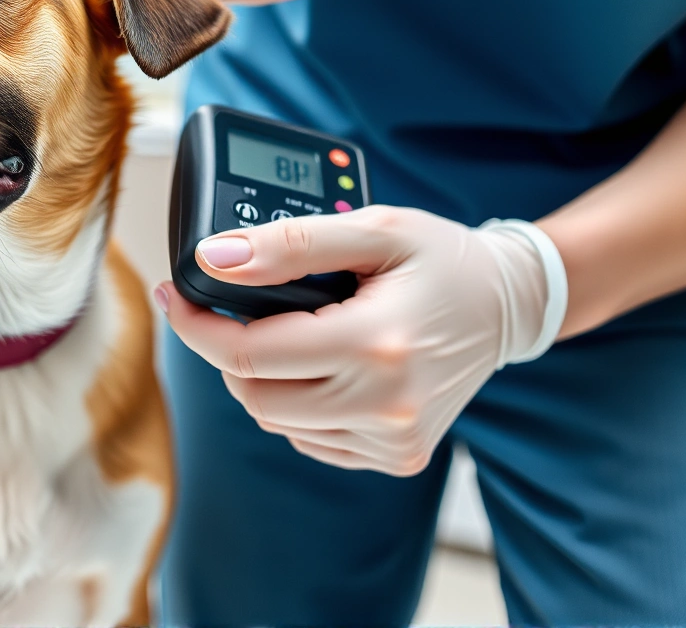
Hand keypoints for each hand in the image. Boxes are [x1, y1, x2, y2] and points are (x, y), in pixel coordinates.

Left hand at [155, 207, 565, 475]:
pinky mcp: (398, 457)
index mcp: (379, 345)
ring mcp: (395, 440)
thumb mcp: (373, 227)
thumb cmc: (443, 259)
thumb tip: (215, 259)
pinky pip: (312, 438)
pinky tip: (328, 365)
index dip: (197, 327)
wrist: (509, 303)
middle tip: (234, 310)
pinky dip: (301, 403)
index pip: (249, 355)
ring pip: (278, 420)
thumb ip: (290, 244)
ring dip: (266, 377)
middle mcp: (388, 405)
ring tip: (298, 331)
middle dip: (230, 352)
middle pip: (255, 395)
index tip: (176, 296)